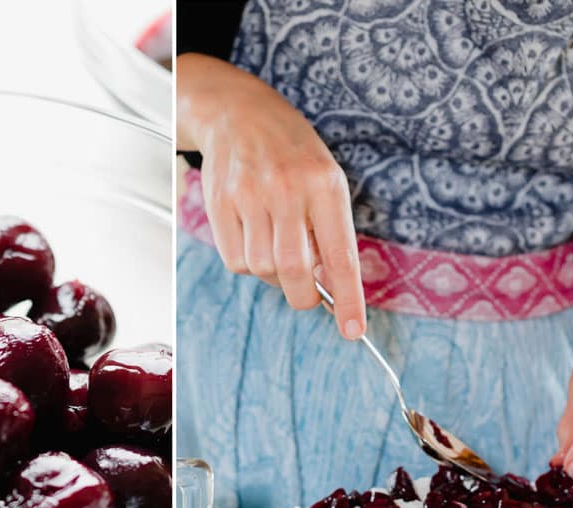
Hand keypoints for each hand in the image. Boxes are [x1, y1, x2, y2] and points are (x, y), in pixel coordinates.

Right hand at [176, 54, 365, 338]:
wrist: (239, 112)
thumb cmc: (292, 154)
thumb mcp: (325, 179)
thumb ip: (329, 231)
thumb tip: (327, 288)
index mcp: (324, 184)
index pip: (340, 255)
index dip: (347, 299)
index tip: (353, 331)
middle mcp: (287, 190)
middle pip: (294, 271)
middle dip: (304, 296)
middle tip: (308, 296)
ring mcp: (249, 196)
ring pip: (261, 269)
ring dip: (272, 276)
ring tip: (277, 249)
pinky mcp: (219, 203)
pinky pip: (235, 260)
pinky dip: (247, 263)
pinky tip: (253, 238)